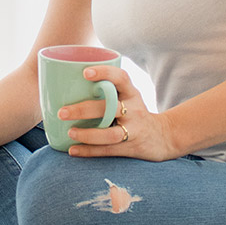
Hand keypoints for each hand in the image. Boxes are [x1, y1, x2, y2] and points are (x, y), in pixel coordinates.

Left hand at [58, 65, 175, 161]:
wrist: (163, 137)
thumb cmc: (134, 112)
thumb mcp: (128, 97)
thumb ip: (107, 92)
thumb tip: (63, 87)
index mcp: (132, 93)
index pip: (121, 78)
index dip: (104, 73)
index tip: (85, 73)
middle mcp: (134, 109)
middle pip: (110, 108)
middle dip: (84, 110)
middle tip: (62, 112)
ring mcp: (134, 129)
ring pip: (110, 133)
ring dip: (88, 134)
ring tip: (70, 132)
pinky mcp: (131, 147)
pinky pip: (108, 150)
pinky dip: (89, 151)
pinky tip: (73, 150)